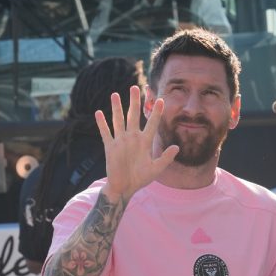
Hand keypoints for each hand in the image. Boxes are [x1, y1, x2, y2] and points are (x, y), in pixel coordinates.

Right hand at [95, 86, 178, 200]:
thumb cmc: (141, 179)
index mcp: (145, 142)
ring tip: (115, 94)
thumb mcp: (156, 169)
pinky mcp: (110, 147)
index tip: (160, 100)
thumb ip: (166, 158)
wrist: (125, 187)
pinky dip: (102, 124)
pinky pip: (105, 133)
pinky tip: (99, 113)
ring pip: (118, 120)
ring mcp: (121, 141)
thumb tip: (177, 147)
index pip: (152, 123)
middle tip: (135, 87)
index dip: (156, 112)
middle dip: (134, 102)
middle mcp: (132, 138)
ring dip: (116, 108)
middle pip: (133, 116)